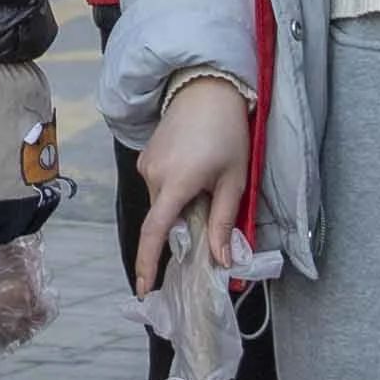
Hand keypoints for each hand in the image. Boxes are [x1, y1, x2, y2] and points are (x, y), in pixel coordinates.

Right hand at [132, 72, 252, 294]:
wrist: (207, 89)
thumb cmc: (227, 132)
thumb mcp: (234, 179)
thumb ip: (224, 222)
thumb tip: (221, 260)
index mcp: (175, 183)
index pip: (155, 233)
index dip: (148, 264)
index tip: (145, 290)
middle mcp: (153, 176)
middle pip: (162, 219)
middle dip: (180, 230)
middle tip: (206, 225)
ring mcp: (146, 164)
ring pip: (161, 203)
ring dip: (180, 208)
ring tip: (207, 186)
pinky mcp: (146, 156)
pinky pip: (159, 186)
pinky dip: (174, 192)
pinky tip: (195, 173)